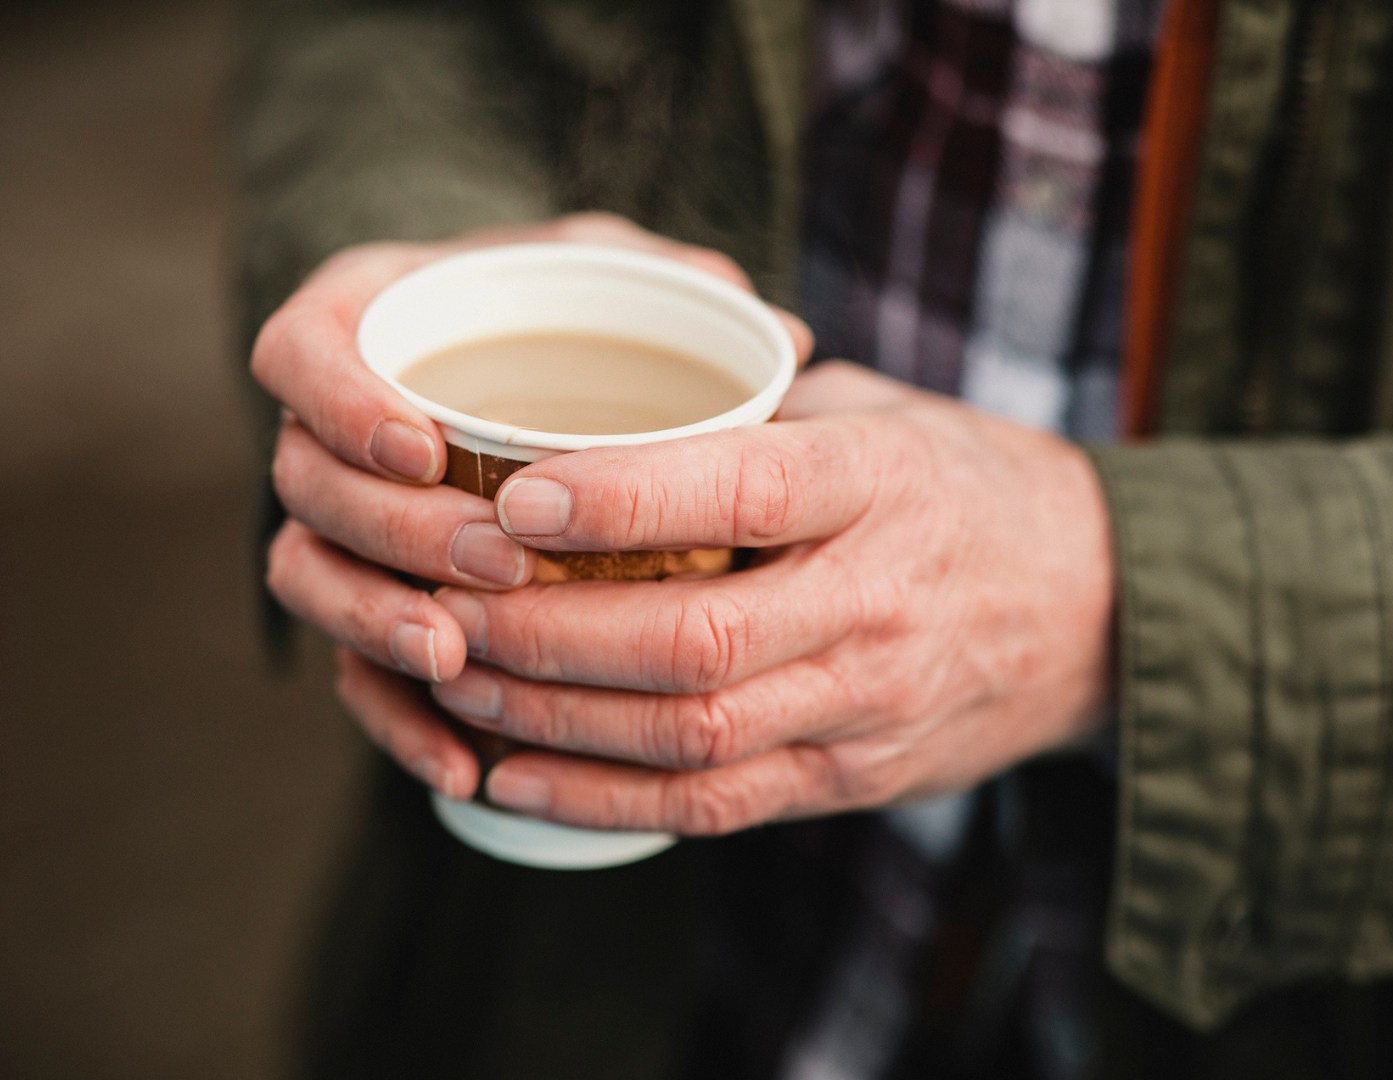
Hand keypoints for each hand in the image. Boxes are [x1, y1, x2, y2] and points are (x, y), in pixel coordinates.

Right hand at [252, 213, 812, 795]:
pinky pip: (354, 672)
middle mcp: (333, 428)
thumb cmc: (582, 320)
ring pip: (312, 578)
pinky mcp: (370, 606)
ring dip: (376, 625)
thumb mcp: (619, 277)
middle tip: (494, 561)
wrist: (550, 382)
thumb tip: (788, 343)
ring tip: (456, 659)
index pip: (301, 352)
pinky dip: (400, 720)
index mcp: (370, 327)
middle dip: (392, 531)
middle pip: (308, 484)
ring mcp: (343, 524)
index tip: (425, 445)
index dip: (342, 400)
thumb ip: (674, 285)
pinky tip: (460, 767)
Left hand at [332, 361, 1117, 831]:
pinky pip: (716, 804)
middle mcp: (879, 601)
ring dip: (552, 719)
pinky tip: (509, 776)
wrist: (1097, 608)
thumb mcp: (884, 413)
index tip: (512, 494)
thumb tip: (595, 404)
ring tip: (453, 681)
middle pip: (691, 641)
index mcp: (883, 484)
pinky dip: (601, 799)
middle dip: (544, 630)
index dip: (619, 498)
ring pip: (691, 736)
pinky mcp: (855, 779)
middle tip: (443, 599)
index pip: (742, 491)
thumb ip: (759, 411)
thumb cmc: (964, 486)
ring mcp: (871, 705)